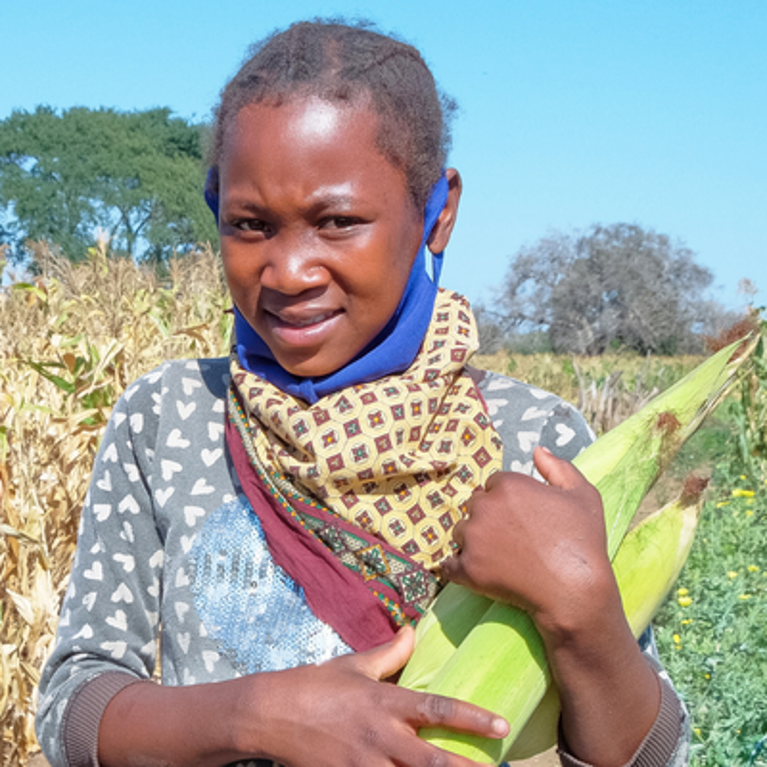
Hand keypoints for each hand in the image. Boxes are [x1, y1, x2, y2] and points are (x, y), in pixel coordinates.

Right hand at [246, 625, 508, 766]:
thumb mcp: (355, 664)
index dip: (472, 717)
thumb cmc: (317, 685)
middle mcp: (381, 736)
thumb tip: (413, 630)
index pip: (437, 708)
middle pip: (432, 760)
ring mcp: (364, 765)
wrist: (272, 714)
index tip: (502, 725)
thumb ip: (390, 652)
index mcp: (385, 702)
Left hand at [442, 446, 615, 638]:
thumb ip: (558, 468)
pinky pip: (449, 565)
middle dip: (488, 517)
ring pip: (461, 532)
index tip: (521, 516)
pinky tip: (468, 571)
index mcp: (508, 485)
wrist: (575, 591)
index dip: (507, 499)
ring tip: (498, 557)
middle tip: (511, 537)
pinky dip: (456, 568)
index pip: (494, 484)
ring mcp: (473, 538)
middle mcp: (485, 507)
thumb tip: (538, 450)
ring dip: (473, 540)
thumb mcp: (582, 494)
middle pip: (475, 506)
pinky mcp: (467, 569)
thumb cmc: (582, 542)